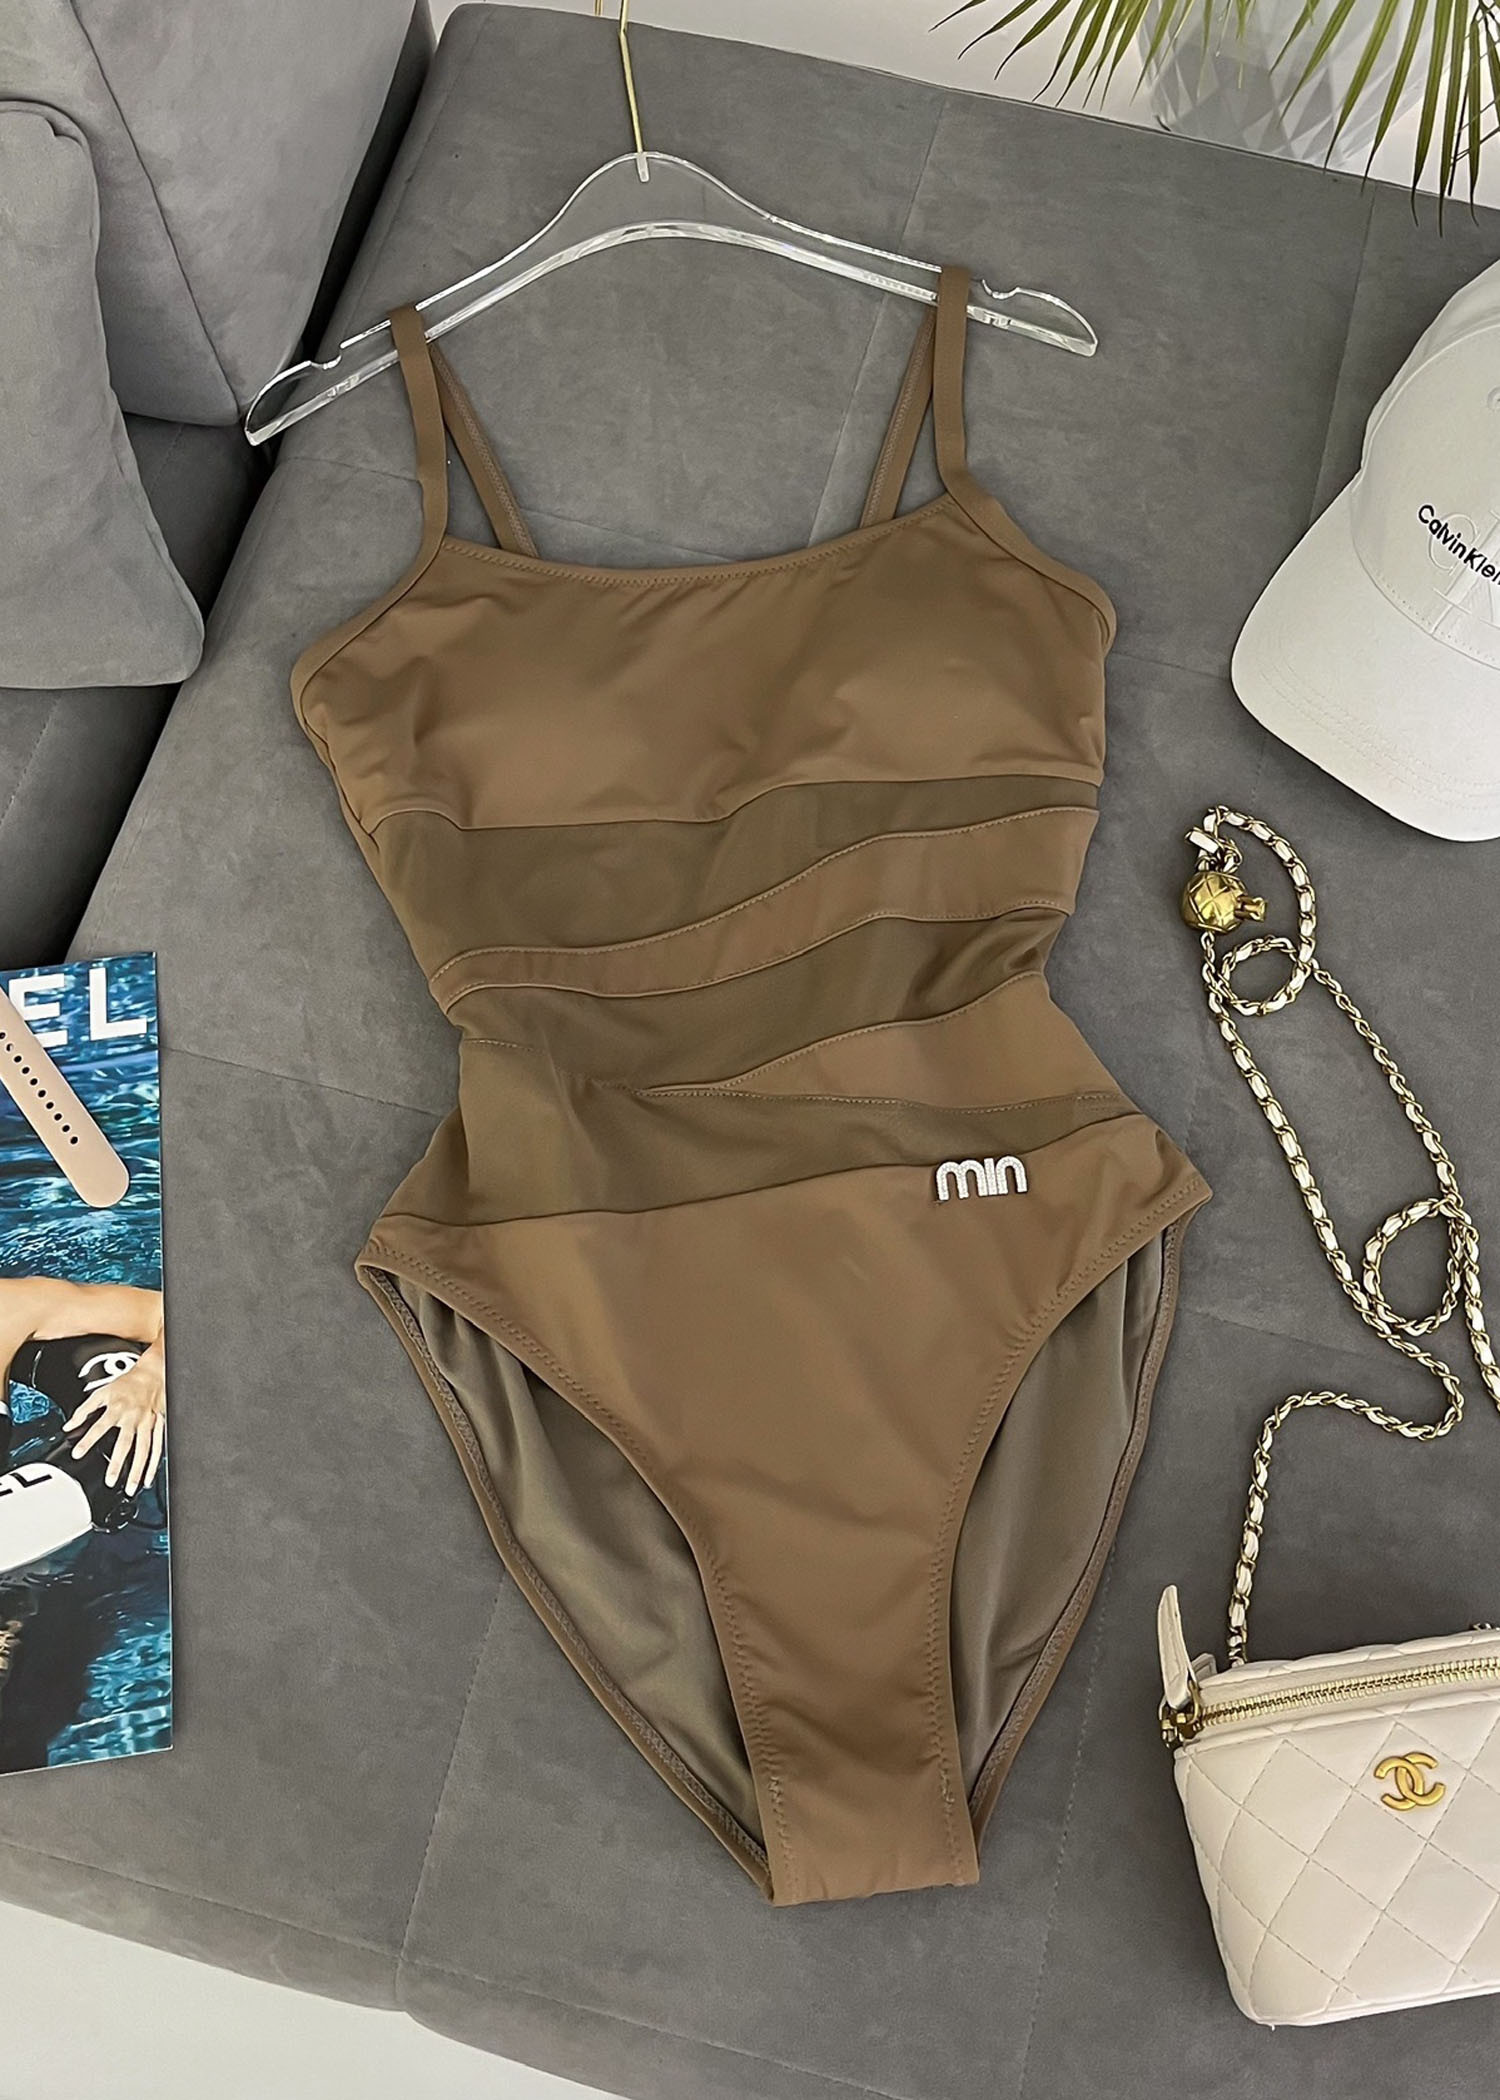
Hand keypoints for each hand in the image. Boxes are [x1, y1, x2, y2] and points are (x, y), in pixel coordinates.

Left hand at [65, 1352, 165, 1494]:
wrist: (153, 1373)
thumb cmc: (127, 1384)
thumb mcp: (102, 1392)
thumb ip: (84, 1410)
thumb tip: (69, 1425)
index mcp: (118, 1408)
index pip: (100, 1427)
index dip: (88, 1440)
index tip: (78, 1454)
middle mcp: (133, 1417)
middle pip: (126, 1443)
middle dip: (118, 1463)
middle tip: (110, 1480)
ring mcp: (148, 1423)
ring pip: (144, 1449)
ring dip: (138, 1469)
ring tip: (130, 1487)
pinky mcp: (159, 1425)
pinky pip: (158, 1447)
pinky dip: (154, 1464)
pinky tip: (148, 1478)